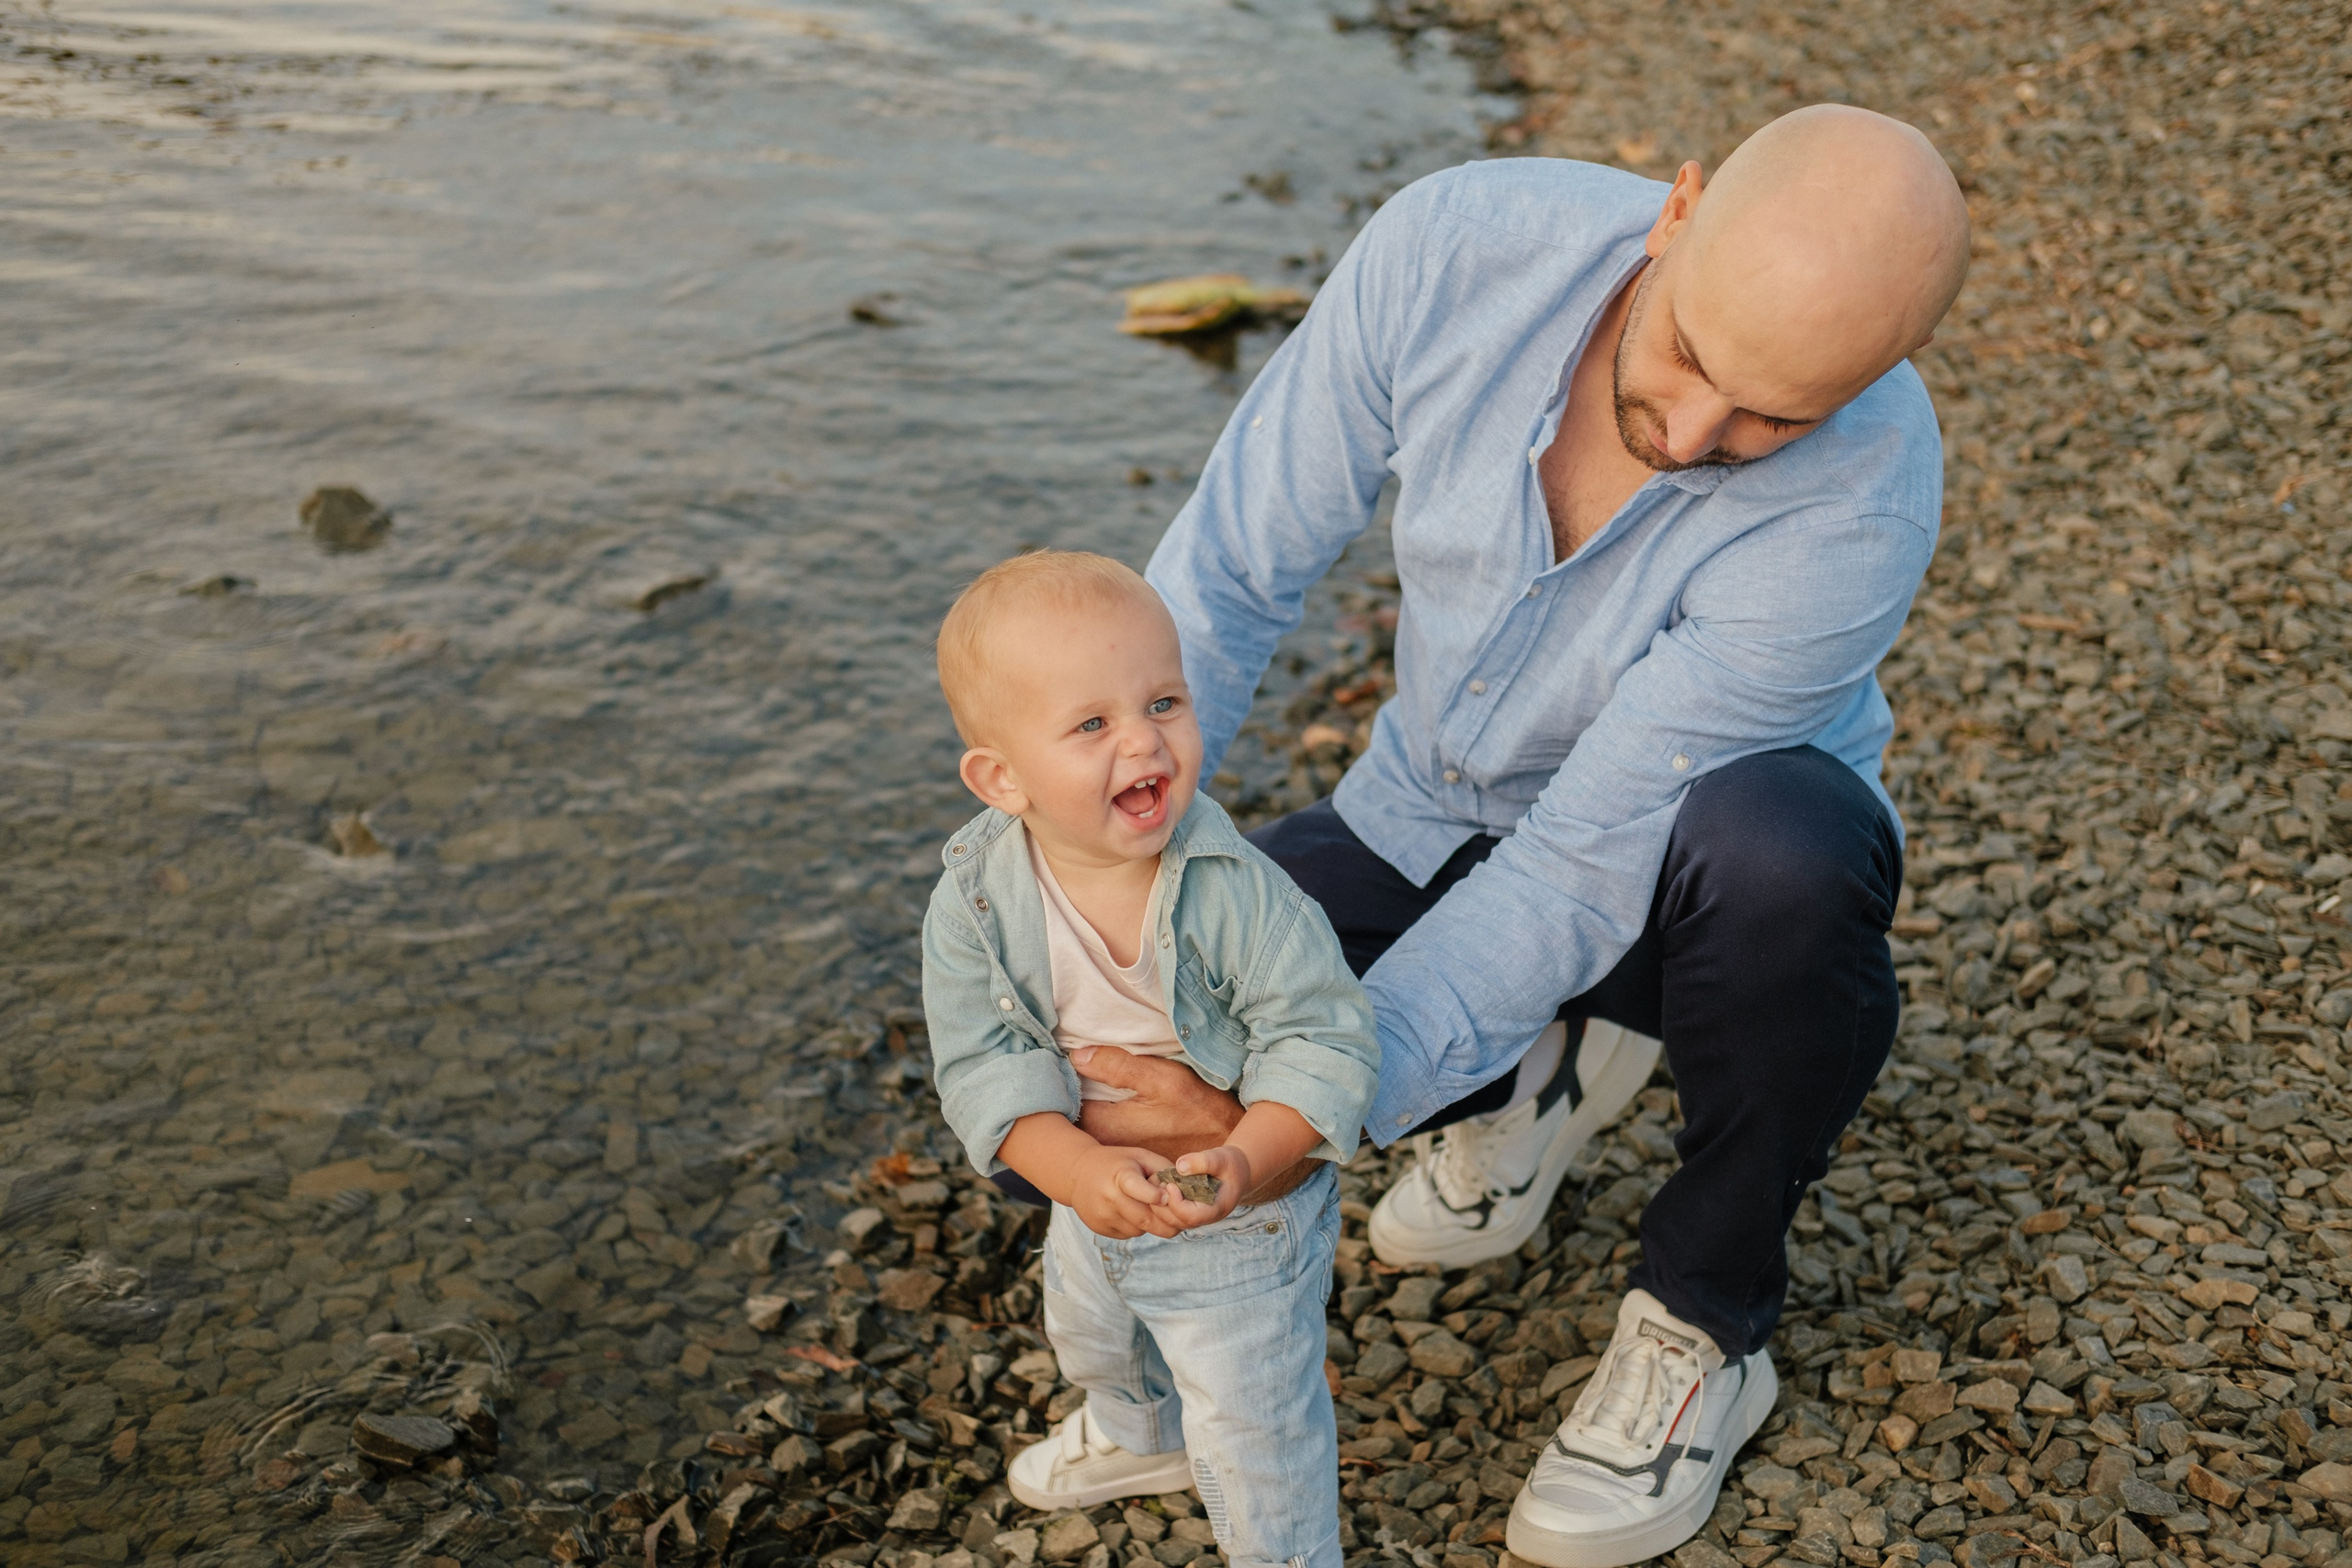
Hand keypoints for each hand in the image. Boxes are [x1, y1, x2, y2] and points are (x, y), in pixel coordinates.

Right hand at [1070, 1142, 1186, 1239]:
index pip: (1137, 1188)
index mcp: (1119, 1175)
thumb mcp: (1140, 1156)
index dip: (1154, 1195)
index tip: (1167, 1197)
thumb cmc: (1117, 1162)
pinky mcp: (1099, 1228)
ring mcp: (1102, 1215)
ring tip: (1153, 1210)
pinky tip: (1133, 1213)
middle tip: (1181, 1219)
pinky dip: (1138, 1228)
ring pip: (1139, 1230)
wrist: (1077, 1173)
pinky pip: (1128, 1234)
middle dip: (1167, 1221)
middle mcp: (1108, 1197)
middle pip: (1145, 1219)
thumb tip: (1186, 1189)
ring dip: (1153, 1224)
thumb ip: (1164, 1170)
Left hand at [1071, 1046, 1244, 1161]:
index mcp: (1105, 1127)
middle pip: (1069, 1121)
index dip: (1061, 1081)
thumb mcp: (1163, 1079)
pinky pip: (1100, 1143)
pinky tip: (1108, 1113)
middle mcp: (1103, 1149)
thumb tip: (1076, 1056)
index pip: (1063, 1102)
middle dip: (1066, 1100)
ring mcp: (1114, 1160)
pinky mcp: (1127, 1165)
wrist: (1226, 1152)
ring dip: (1081, 1115)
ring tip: (1084, 1091)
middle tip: (1068, 1076)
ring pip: (1084, 1133)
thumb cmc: (1199, 1111)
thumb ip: (1118, 1066)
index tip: (1060, 1064)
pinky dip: (1097, 1128)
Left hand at [1156, 1145, 1251, 1229]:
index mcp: (1216, 1209)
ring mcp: (1196, 1217)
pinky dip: (1162, 1204)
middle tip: (1158, 1183)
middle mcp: (1206, 1218)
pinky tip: (1160, 1186)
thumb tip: (1179, 1166)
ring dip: (1160, 1205)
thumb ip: (1203, 1161)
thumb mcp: (1222, 1157)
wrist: (1238, 1171)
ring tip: (1158, 1183)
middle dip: (1163, 1205)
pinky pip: (1171, 1215)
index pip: (1191, 1216)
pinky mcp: (1189, 1211)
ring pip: (1171, 1222)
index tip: (1169, 1184)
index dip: (1176, 1203)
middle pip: (1177, 1222)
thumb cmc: (1231, 1164)